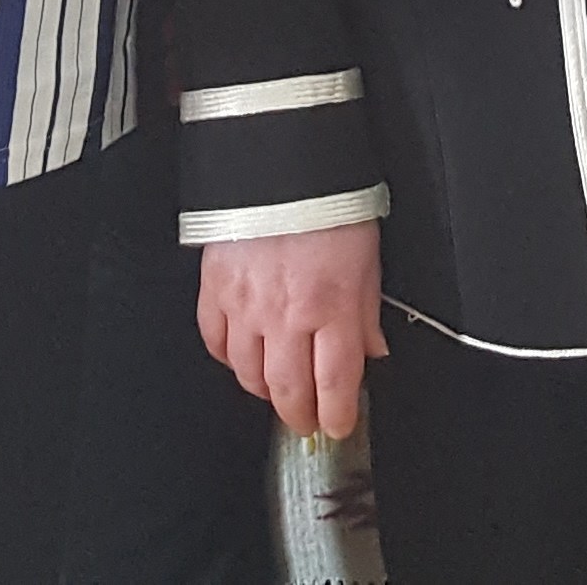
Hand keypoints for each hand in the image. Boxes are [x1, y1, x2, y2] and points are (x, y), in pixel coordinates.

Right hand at [200, 223, 388, 437]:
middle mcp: (286, 315)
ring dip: (264, 391)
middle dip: (299, 415)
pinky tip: (240, 357)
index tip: (338, 425)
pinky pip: (215, 340)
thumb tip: (372, 350)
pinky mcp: (214, 288)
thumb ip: (367, 313)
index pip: (334, 385)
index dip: (336, 416)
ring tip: (276, 391)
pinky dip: (227, 357)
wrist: (282, 161)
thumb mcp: (369, 259)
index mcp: (332, 308)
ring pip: (248, 374)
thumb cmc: (329, 203)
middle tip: (305, 420)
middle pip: (288, 390)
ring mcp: (245, 305)